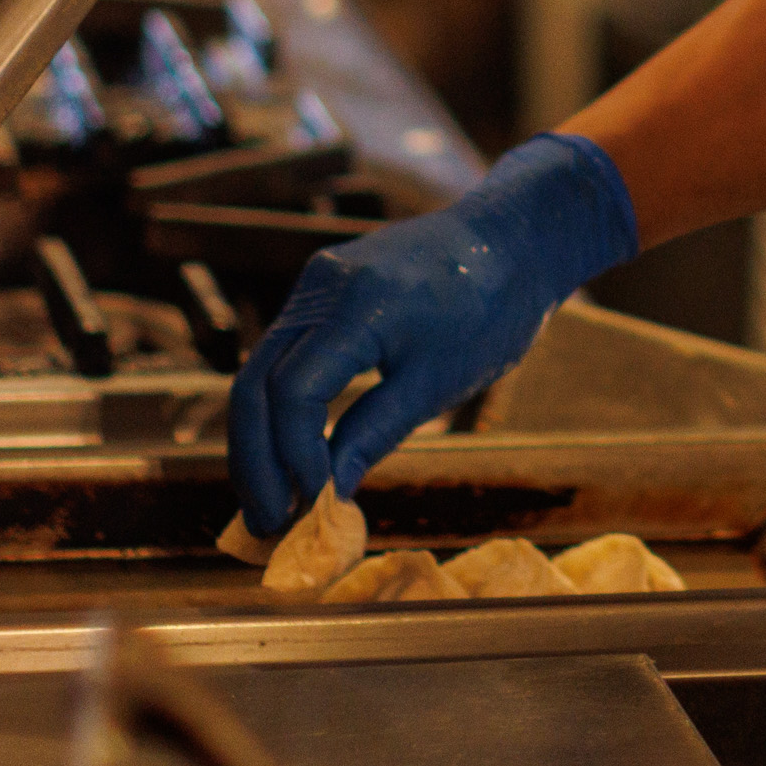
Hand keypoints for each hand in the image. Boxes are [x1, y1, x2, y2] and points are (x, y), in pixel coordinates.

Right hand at [224, 134, 640, 536]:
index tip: (313, 507)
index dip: (294, 457)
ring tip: (274, 505)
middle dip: (255, 461)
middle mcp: (318, 288)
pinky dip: (280, 410)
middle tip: (268, 526)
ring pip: (258, 371)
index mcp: (354, 306)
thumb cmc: (491, 309)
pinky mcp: (320, 293)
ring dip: (260, 441)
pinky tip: (291, 456)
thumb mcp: (438, 382)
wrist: (511, 240)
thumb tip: (327, 496)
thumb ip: (374, 433)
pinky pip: (283, 356)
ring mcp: (313, 286)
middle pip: (253, 384)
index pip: (291, 393)